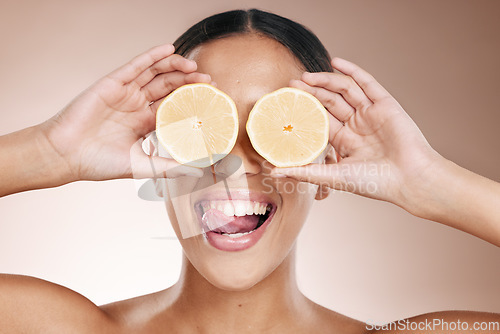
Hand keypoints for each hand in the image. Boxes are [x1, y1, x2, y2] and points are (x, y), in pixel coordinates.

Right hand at [39, 44, 206, 181]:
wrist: (66, 155)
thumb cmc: (99, 163)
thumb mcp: (141, 166)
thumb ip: (168, 167)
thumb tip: (197, 171)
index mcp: (144, 123)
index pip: (174, 106)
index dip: (191, 101)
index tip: (210, 99)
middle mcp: (137, 105)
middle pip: (168, 88)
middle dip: (189, 82)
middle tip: (208, 81)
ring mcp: (125, 93)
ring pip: (155, 74)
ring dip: (175, 67)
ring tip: (193, 66)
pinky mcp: (113, 83)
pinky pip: (136, 66)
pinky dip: (152, 56)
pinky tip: (168, 49)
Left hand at [272, 57, 441, 206]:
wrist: (409, 180)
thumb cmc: (374, 183)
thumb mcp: (333, 176)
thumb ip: (305, 172)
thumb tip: (273, 172)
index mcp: (345, 141)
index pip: (320, 119)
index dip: (304, 109)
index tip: (287, 102)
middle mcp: (357, 125)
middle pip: (330, 102)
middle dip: (311, 92)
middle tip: (292, 84)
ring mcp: (371, 113)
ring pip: (345, 91)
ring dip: (325, 81)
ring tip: (307, 76)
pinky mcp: (386, 104)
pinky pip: (367, 83)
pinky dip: (352, 71)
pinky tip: (335, 62)